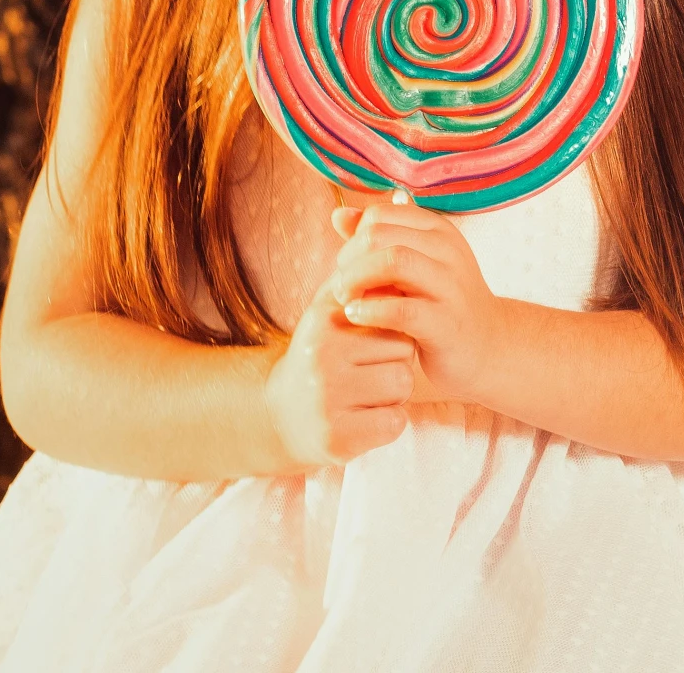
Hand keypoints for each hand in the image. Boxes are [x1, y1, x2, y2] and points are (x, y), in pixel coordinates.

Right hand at [263, 264, 415, 468]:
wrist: (280, 413)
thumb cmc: (319, 353)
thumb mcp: (329, 310)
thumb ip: (360, 278)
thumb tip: (394, 243)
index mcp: (323, 321)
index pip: (394, 313)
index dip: (393, 327)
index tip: (374, 337)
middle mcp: (321, 359)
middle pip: (403, 351)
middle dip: (395, 360)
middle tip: (367, 370)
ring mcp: (327, 402)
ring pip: (402, 386)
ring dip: (393, 392)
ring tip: (366, 391)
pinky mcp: (337, 439)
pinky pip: (395, 423)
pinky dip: (388, 421)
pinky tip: (365, 416)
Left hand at [328, 203, 502, 406]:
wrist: (487, 344)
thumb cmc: (440, 302)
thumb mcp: (413, 263)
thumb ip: (378, 239)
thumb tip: (339, 215)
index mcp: (438, 230)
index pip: (380, 215)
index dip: (353, 238)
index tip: (348, 265)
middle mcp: (448, 250)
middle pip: (380, 235)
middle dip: (348, 259)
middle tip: (341, 285)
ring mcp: (450, 286)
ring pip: (392, 262)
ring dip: (355, 280)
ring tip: (345, 299)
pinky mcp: (446, 323)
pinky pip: (400, 309)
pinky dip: (369, 310)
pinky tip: (355, 316)